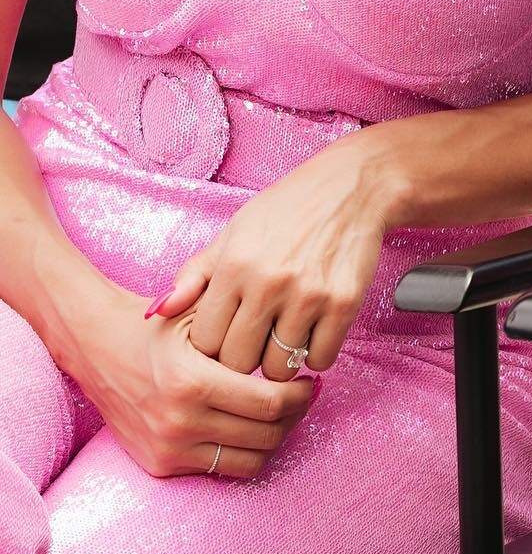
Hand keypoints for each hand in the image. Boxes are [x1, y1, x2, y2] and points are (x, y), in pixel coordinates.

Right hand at [75, 281, 314, 479]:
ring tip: (281, 413)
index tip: (309, 379)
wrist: (99, 348)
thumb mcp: (200, 310)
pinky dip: (243, 451)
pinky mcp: (161, 466)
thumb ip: (244, 321)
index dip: (300, 394)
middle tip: (303, 396)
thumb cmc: (158, 323)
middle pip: (266, 435)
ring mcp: (169, 449)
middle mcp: (180, 422)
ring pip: (249, 461)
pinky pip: (221, 469)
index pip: (270, 403)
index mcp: (193, 382)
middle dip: (295, 416)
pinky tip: (250, 425)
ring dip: (274, 438)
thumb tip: (295, 338)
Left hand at [150, 133, 392, 379]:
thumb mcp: (234, 231)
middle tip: (255, 342)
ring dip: (280, 360)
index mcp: (235, 265)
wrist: (354, 186)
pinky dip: (316, 353)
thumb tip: (155, 312)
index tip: (226, 336)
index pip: (205, 342)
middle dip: (244, 358)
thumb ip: (194, 274)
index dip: (213, 345)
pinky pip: (321, 359)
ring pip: (280, 368)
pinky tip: (314, 331)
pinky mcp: (344, 303)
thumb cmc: (288, 208)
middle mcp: (268, 282)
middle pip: (239, 362)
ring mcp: (309, 295)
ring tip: (284, 336)